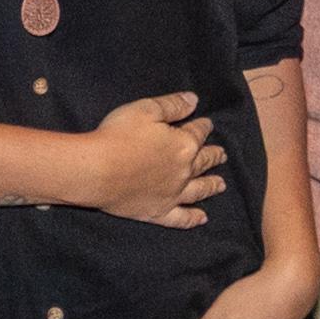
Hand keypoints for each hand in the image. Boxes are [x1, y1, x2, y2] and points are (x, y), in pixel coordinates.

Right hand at [81, 92, 225, 227]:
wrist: (97, 171)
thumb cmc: (118, 135)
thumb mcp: (145, 109)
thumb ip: (172, 105)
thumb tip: (194, 100)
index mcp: (183, 145)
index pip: (198, 133)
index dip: (203, 127)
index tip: (208, 124)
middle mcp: (183, 172)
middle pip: (203, 162)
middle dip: (213, 157)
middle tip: (222, 155)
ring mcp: (172, 195)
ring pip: (199, 190)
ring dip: (211, 186)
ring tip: (221, 185)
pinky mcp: (158, 212)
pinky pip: (181, 218)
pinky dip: (193, 218)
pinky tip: (202, 218)